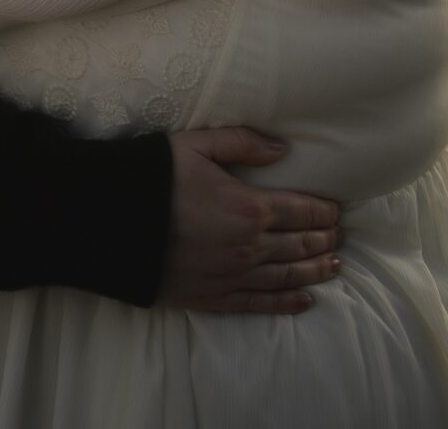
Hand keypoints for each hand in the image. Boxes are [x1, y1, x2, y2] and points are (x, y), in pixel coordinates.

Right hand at [161, 127, 341, 313]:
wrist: (108, 222)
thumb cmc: (152, 178)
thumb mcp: (195, 145)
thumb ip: (242, 143)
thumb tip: (281, 149)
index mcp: (248, 207)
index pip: (302, 211)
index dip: (324, 212)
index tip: (336, 212)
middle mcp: (248, 247)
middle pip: (300, 246)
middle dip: (325, 240)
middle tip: (340, 237)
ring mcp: (232, 276)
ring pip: (287, 276)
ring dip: (315, 271)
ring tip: (334, 266)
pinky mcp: (212, 298)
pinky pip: (259, 304)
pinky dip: (287, 302)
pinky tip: (304, 300)